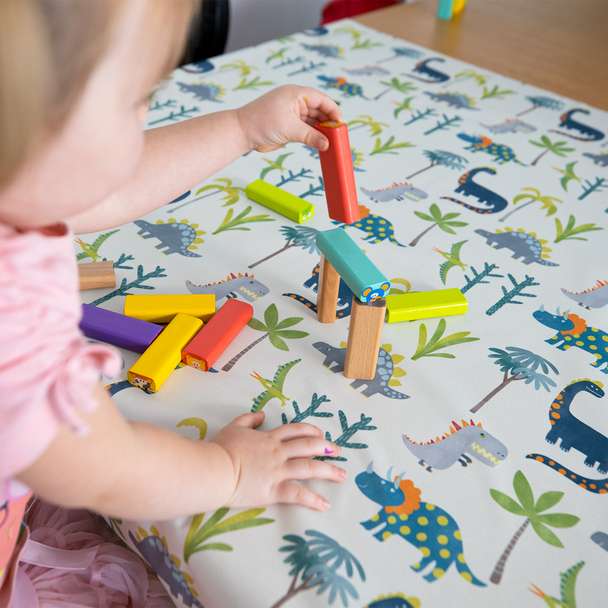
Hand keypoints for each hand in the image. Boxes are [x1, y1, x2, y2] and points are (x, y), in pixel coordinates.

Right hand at [212, 412, 344, 510]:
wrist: (215, 470)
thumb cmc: (221, 449)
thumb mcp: (234, 427)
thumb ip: (249, 419)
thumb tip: (262, 414)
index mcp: (269, 438)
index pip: (295, 430)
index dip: (310, 430)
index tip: (321, 433)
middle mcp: (277, 452)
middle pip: (308, 446)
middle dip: (326, 448)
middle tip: (338, 451)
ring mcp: (277, 471)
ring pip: (309, 468)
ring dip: (328, 471)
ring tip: (342, 474)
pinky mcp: (274, 490)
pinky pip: (298, 494)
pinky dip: (313, 499)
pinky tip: (325, 504)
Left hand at [235, 85, 342, 152]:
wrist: (242, 133)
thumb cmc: (261, 123)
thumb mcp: (289, 128)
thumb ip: (310, 136)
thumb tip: (327, 144)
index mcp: (296, 94)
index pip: (321, 99)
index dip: (333, 111)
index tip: (340, 124)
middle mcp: (296, 102)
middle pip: (320, 111)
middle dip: (329, 123)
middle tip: (338, 137)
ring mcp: (293, 115)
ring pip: (314, 123)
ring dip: (322, 132)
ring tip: (332, 143)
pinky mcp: (290, 127)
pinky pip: (307, 131)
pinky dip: (314, 138)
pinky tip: (321, 145)